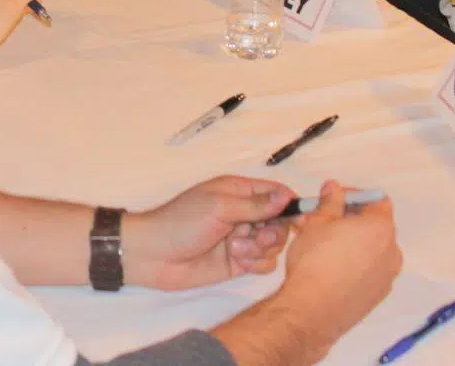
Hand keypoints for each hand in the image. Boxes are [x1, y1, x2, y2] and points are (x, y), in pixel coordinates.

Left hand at [123, 176, 294, 290]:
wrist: (154, 256)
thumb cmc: (181, 222)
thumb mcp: (219, 207)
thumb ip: (255, 205)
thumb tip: (287, 197)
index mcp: (239, 191)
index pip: (276, 193)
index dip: (291, 204)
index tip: (301, 218)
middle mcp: (244, 214)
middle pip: (280, 221)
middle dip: (274, 231)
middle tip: (258, 236)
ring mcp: (242, 239)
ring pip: (273, 244)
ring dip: (260, 248)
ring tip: (236, 250)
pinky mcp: (239, 262)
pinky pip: (263, 263)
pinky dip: (256, 263)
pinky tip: (237, 261)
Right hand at [267, 182, 401, 362]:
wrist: (312, 310)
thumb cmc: (314, 261)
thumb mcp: (317, 222)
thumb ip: (330, 202)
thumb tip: (333, 188)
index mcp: (380, 228)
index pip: (377, 200)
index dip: (356, 195)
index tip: (334, 199)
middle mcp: (392, 251)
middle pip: (377, 226)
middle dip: (353, 219)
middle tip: (326, 221)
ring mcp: (388, 276)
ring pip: (374, 250)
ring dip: (356, 242)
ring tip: (328, 246)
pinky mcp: (378, 295)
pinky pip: (372, 271)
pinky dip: (358, 264)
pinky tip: (334, 268)